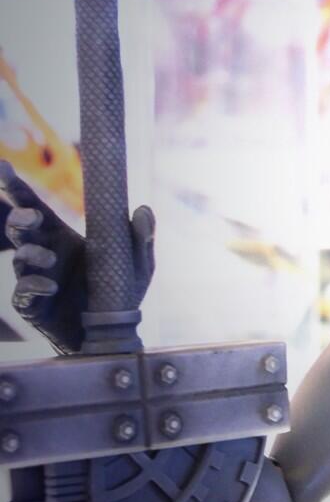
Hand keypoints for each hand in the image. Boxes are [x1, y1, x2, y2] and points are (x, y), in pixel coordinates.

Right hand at [0, 160, 155, 353]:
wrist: (112, 334)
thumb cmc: (120, 293)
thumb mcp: (138, 264)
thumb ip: (141, 238)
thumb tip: (143, 209)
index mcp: (63, 237)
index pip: (35, 206)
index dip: (16, 187)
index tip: (2, 166)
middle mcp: (45, 254)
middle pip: (20, 228)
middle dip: (19, 218)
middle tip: (30, 217)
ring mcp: (36, 279)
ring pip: (19, 257)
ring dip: (31, 254)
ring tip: (50, 258)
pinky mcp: (34, 306)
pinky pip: (24, 292)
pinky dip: (34, 285)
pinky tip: (51, 285)